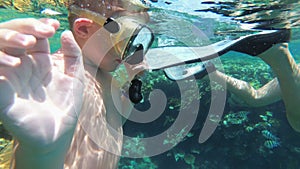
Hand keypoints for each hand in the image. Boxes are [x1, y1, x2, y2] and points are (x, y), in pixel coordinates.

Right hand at [0, 18, 83, 150]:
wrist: (58, 133)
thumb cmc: (66, 105)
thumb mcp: (75, 77)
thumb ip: (73, 55)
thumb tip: (66, 33)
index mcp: (38, 61)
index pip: (33, 36)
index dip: (40, 28)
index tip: (53, 26)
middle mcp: (22, 67)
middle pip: (14, 40)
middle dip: (24, 31)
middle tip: (41, 31)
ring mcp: (11, 80)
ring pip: (0, 53)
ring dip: (9, 43)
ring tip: (28, 44)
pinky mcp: (3, 97)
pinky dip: (0, 66)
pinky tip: (15, 64)